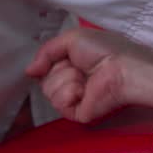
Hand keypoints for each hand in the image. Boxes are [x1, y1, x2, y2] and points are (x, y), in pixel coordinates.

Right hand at [25, 28, 152, 122]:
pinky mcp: (79, 113)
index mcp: (73, 66)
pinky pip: (59, 104)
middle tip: (79, 67)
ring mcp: (76, 100)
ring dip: (66, 79)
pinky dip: (69, 93)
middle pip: (44, 80)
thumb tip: (29, 71)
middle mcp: (73, 83)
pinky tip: (84, 90)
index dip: (49, 61)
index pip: (45, 68)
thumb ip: (46, 52)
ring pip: (49, 91)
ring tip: (85, 78)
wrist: (123, 68)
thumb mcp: (72, 38)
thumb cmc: (107, 50)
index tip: (63, 57)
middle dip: (59, 69)